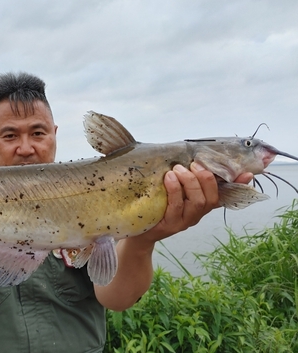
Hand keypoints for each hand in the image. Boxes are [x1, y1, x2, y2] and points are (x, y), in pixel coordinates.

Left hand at [138, 162, 252, 243]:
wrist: (138, 231)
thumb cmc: (157, 205)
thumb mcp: (172, 189)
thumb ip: (184, 176)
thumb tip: (192, 157)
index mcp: (202, 204)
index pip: (225, 194)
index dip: (238, 184)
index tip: (247, 173)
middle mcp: (197, 214)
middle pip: (211, 197)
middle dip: (205, 178)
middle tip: (191, 164)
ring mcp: (185, 222)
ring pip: (198, 202)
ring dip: (190, 182)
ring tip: (177, 169)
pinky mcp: (170, 225)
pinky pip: (176, 206)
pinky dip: (175, 189)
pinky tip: (169, 178)